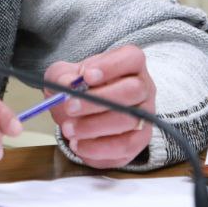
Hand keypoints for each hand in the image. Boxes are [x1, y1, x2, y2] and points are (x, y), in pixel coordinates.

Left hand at [46, 45, 154, 168]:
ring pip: (129, 121)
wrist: (81, 112)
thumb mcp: (63, 74)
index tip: (85, 76)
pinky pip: (125, 147)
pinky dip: (98, 148)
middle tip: (69, 107)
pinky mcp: (139, 140)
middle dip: (98, 100)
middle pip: (133, 90)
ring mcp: (144, 115)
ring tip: (68, 129)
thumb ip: (62, 76)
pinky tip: (78, 145)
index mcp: (130, 63)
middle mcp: (143, 87)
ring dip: (94, 127)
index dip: (110, 66)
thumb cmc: (77, 87)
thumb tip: (68, 85)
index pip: (131, 58)